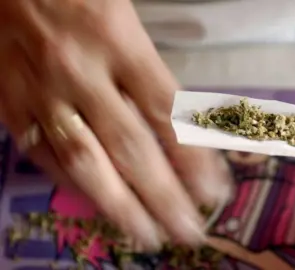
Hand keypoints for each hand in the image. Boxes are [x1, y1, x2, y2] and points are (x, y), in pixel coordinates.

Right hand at [0, 0, 231, 248]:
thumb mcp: (126, 20)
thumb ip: (152, 74)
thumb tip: (186, 126)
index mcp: (119, 43)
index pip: (168, 113)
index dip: (194, 158)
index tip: (215, 192)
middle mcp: (82, 74)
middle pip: (132, 148)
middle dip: (164, 197)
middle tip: (189, 231)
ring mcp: (43, 94)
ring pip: (86, 163)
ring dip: (121, 207)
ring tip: (150, 236)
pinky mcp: (11, 106)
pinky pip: (46, 156)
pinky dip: (76, 186)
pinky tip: (100, 207)